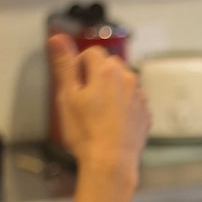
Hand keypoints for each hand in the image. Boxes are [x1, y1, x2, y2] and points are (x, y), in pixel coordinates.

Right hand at [46, 34, 150, 166]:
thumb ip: (63, 64)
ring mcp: (139, 97)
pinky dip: (123, 107)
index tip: (73, 83)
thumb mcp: (67, 96)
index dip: (79, 65)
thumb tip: (56, 38)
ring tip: (97, 113)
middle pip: (110, 66)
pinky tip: (111, 123)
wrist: (111, 163)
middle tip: (83, 98)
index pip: (91, 52)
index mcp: (106, 71)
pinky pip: (133, 102)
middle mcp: (127, 79)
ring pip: (123, 83)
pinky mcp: (145, 114)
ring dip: (111, 90)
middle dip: (96, 75)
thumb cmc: (86, 132)